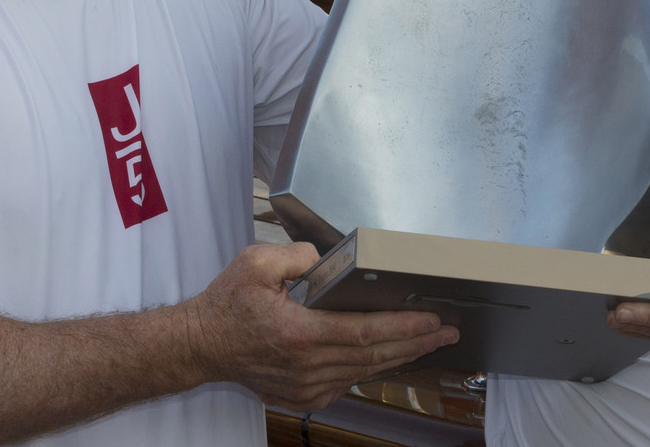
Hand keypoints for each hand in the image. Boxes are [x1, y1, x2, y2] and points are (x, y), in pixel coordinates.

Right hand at [184, 243, 456, 411]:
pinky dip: (372, 368)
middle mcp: (307, 366)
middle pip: (374, 355)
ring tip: (429, 342)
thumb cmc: (226, 304)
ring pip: (365, 371)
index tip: (433, 319)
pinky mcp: (303, 394)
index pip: (365, 332)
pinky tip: (390, 356)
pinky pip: (348, 381)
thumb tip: (327, 257)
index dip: (404, 327)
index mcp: (299, 333)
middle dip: (417, 343)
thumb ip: (298, 254)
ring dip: (400, 356)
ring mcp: (306, 385)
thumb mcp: (256, 263)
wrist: (201, 345)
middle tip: (448, 331)